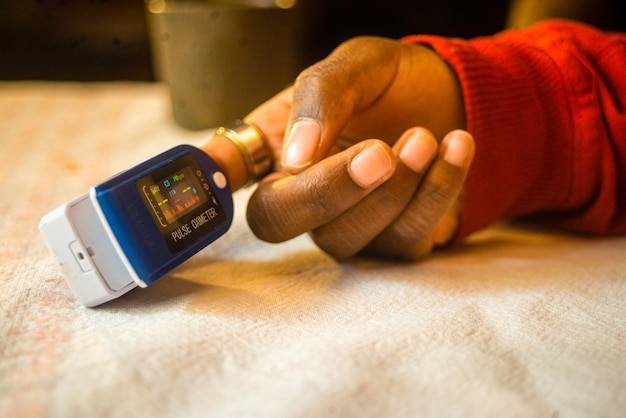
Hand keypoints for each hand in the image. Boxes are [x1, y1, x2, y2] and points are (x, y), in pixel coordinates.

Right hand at [204, 36, 471, 258]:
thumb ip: (321, 96)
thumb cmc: (388, 84)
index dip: (200, 192)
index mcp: (277, 155)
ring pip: (347, 239)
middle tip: (379, 151)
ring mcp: (348, 228)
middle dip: (331, 191)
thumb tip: (295, 156)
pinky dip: (436, 192)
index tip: (209, 177)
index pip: (220, 180)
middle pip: (283, 222)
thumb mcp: (354, 65)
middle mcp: (303, 200)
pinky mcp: (397, 242)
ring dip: (393, 190)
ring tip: (424, 136)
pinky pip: (407, 239)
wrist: (451, 97)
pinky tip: (456, 147)